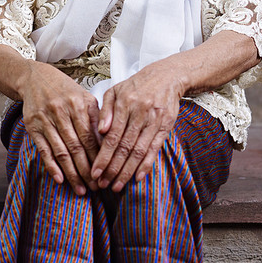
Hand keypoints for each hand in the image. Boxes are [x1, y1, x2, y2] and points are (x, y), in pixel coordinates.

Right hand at [20, 62, 101, 193]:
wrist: (34, 78)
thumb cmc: (65, 90)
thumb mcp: (84, 97)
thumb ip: (97, 118)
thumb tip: (109, 144)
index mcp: (78, 105)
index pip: (90, 138)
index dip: (98, 159)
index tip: (106, 174)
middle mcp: (61, 112)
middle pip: (76, 147)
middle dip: (87, 171)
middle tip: (96, 188)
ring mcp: (45, 120)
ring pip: (61, 151)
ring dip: (71, 173)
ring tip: (80, 190)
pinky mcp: (32, 126)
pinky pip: (43, 149)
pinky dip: (51, 166)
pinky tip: (59, 179)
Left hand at [91, 61, 183, 191]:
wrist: (166, 77)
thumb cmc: (135, 86)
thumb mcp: (115, 91)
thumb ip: (105, 111)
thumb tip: (100, 131)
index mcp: (124, 104)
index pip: (112, 137)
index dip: (103, 156)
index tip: (95, 172)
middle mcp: (139, 114)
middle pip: (125, 147)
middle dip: (113, 169)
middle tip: (103, 185)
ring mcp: (154, 121)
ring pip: (139, 151)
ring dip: (128, 171)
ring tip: (117, 186)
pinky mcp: (166, 126)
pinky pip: (155, 149)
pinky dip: (147, 165)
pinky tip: (138, 178)